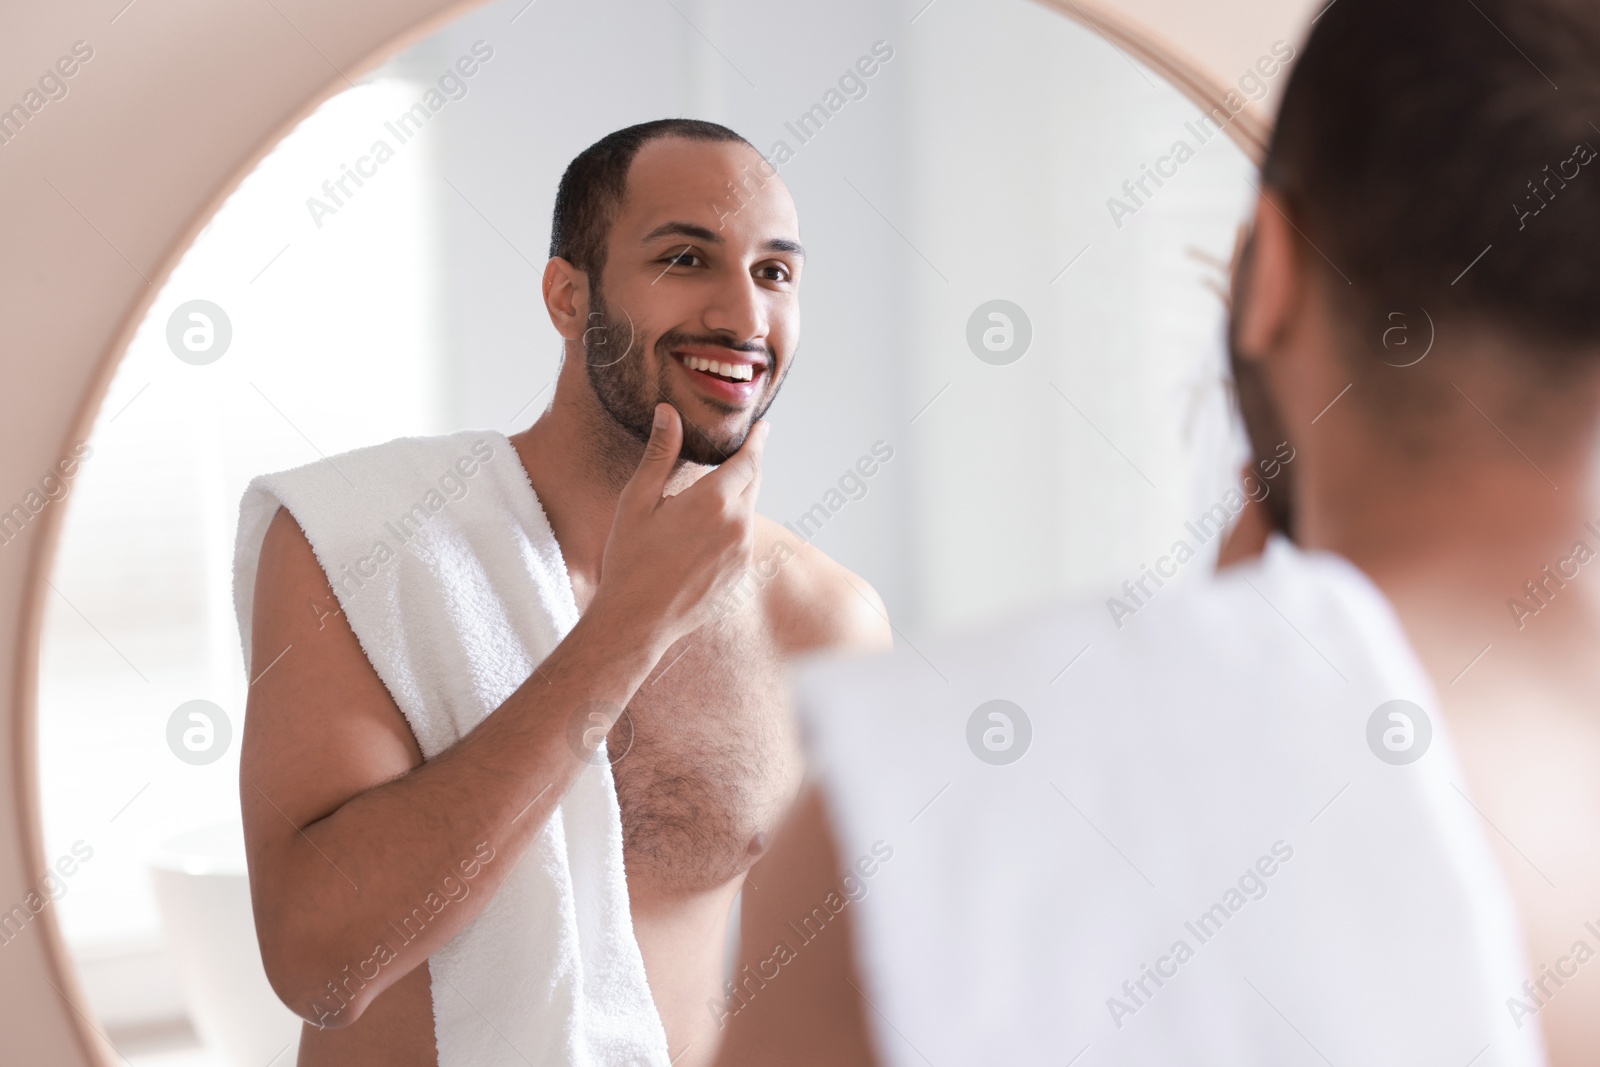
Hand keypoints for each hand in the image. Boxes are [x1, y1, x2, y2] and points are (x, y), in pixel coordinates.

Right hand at [589, 403, 767, 652]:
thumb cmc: (630, 559)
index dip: (757, 441)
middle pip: (753, 483)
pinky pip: (742, 539)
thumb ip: (660, 454)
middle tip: (740, 451)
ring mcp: (743, 552)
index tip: (764, 427)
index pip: (749, 460)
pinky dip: (731, 527)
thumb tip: (668, 412)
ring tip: (709, 497)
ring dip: (736, 498)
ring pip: (748, 512)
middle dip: (748, 465)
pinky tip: (704, 534)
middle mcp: (737, 525)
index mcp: (714, 501)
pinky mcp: (740, 574)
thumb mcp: (637, 501)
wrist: (637, 621)